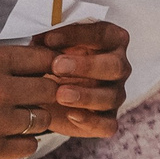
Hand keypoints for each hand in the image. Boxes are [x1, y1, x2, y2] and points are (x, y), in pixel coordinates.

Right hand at [0, 28, 130, 158]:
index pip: (44, 59)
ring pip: (43, 119)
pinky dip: (24, 143)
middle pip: (51, 90)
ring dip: (36, 120)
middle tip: (39, 100)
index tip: (50, 73)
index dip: (50, 67)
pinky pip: (29, 146)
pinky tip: (9, 138)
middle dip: (48, 94)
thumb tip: (37, 63)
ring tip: (19, 119)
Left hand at [30, 20, 132, 140]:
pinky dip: (92, 121)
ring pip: (112, 96)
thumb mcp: (48, 46)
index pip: (103, 34)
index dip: (77, 35)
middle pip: (115, 66)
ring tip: (59, 94)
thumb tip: (41, 37)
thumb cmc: (51, 61)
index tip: (48, 39)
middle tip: (57, 66)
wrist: (44, 93)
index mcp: (110, 42)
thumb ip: (48, 40)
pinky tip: (71, 115)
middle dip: (87, 66)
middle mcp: (118, 67)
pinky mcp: (107, 119)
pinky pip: (108, 124)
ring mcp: (115, 94)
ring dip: (86, 95)